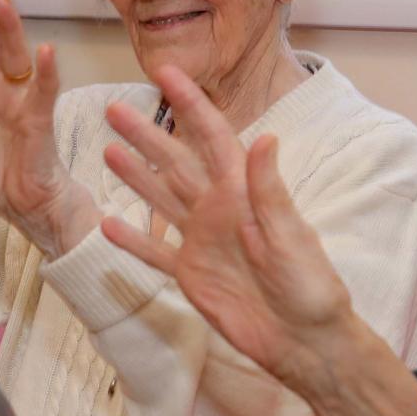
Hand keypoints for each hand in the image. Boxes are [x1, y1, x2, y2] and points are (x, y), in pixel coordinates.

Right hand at [101, 66, 416, 415]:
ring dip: (135, 175)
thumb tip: (263, 138)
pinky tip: (105, 223)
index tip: (166, 73)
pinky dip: (131, 239)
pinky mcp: (192, 275)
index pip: (213, 138)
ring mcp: (203, 242)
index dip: (191, 104)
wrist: (305, 342)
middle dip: (146, 135)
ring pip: (161, 199)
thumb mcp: (291, 236)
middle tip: (112, 108)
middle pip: (176, 163)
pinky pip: (155, 252)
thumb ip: (269, 190)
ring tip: (106, 149)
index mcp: (245, 193)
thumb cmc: (311, 288)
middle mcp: (220, 210)